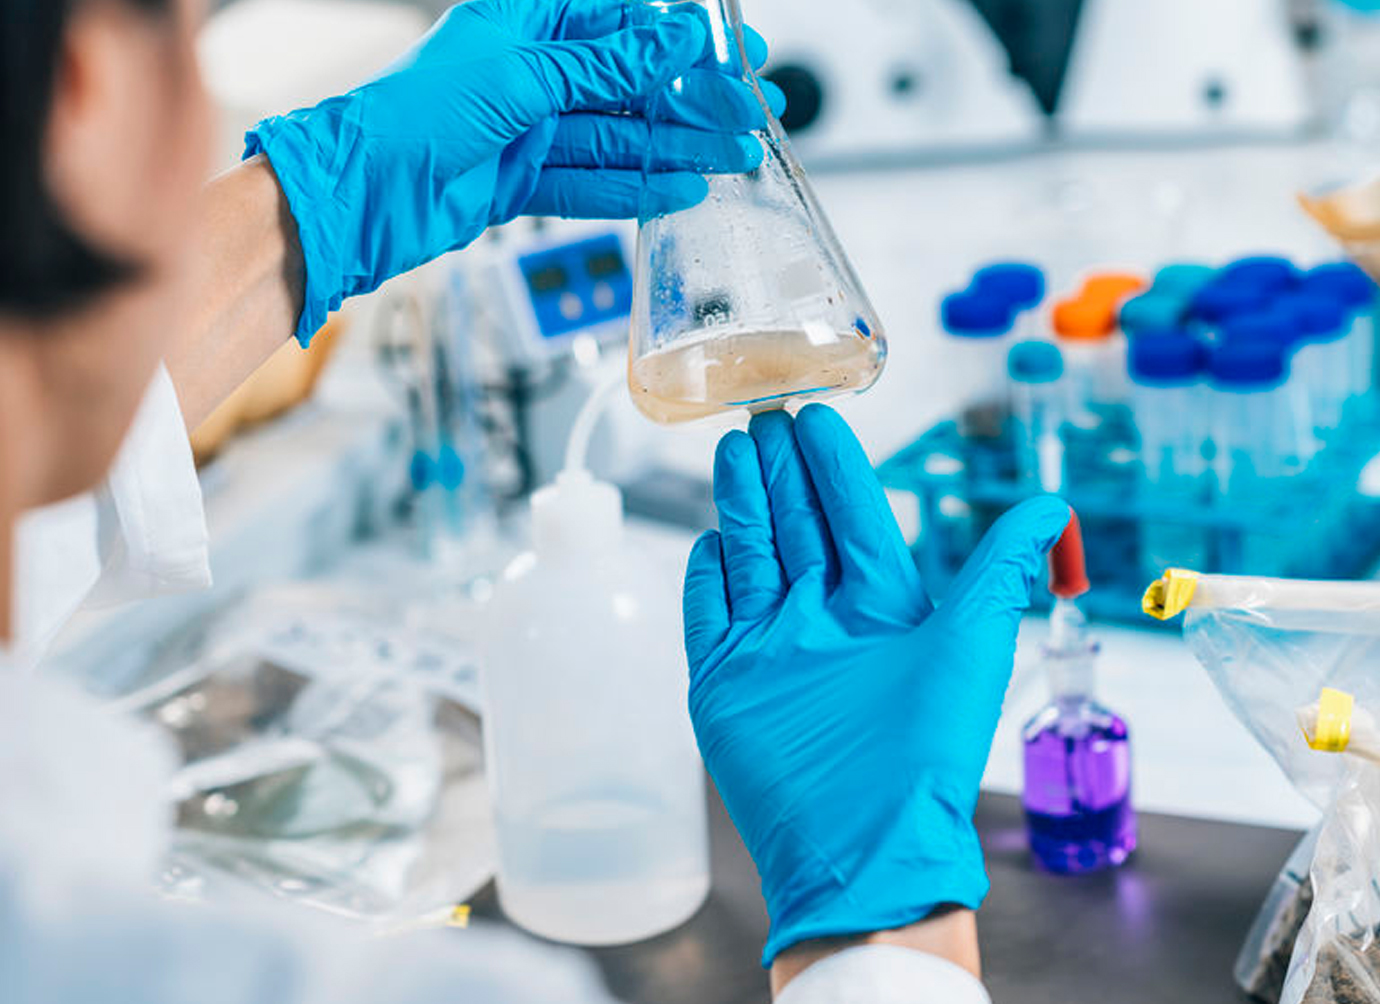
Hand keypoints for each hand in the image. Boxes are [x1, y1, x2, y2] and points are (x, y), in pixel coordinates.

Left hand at [245, 0, 783, 344]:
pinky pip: (592, 184)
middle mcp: (530, 73)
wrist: (363, 193)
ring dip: (675, 150)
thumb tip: (673, 38)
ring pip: (618, 138)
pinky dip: (635, 190)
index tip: (734, 53)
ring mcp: (528, 130)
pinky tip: (679, 191)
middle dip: (691, 103)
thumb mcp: (524, 73)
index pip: (623, 25)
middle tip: (747, 119)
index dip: (682, 40)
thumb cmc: (415, 113)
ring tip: (731, 160)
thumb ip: (605, 63)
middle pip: (629, 86)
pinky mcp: (523, 182)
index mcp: (526, 21)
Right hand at [684, 405, 1069, 966]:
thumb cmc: (924, 750)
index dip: (835, 464)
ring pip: (752, 554)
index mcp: (883, 608)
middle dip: (781, 469)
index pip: (853, 515)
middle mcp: (825, 622)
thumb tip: (1053, 505)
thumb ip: (1000, 566)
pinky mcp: (726, 682)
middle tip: (763, 410)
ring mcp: (771, 650)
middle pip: (798, 524)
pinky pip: (710, 613)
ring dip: (743, 502)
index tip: (818, 413)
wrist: (862, 842)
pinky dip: (708, 574)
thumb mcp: (972, 641)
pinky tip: (708, 539)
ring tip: (734, 447)